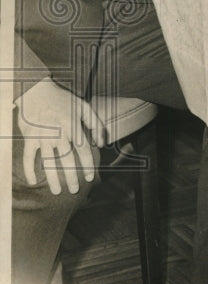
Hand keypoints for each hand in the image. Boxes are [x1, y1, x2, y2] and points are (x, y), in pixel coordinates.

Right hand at [15, 78, 103, 194]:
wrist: (37, 91)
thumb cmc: (63, 99)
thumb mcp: (84, 107)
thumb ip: (96, 124)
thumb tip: (102, 143)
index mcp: (74, 127)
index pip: (84, 151)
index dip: (88, 165)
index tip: (90, 178)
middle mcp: (59, 134)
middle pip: (67, 160)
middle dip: (72, 177)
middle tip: (74, 190)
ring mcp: (42, 137)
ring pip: (48, 162)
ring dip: (53, 179)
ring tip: (58, 192)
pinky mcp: (29, 138)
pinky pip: (28, 157)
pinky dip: (29, 170)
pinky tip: (33, 182)